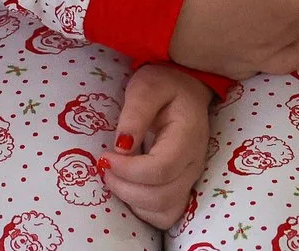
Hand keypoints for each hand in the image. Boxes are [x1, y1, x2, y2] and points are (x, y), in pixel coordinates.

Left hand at [98, 62, 211, 228]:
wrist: (186, 87)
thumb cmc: (164, 84)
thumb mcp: (146, 87)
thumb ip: (135, 114)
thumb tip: (121, 147)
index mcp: (187, 137)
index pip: (160, 169)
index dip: (128, 170)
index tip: (105, 157)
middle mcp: (193, 164)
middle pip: (161, 196)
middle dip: (125, 187)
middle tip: (104, 166)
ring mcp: (190, 179)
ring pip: (164, 211)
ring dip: (133, 201)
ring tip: (114, 176)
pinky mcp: (183, 187)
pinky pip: (166, 214)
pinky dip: (144, 209)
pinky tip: (129, 187)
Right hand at [167, 0, 298, 78]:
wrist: (163, 18)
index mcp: (280, 9)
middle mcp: (274, 39)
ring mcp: (255, 58)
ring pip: (291, 54)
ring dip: (298, 38)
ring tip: (294, 26)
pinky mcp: (234, 68)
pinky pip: (264, 65)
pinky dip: (271, 53)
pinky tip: (260, 42)